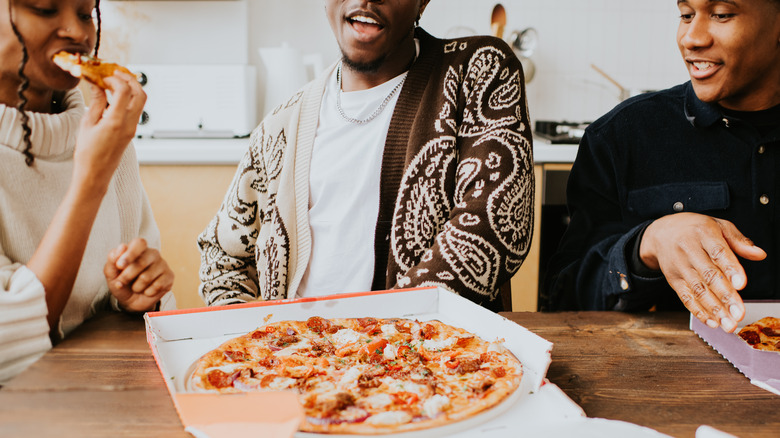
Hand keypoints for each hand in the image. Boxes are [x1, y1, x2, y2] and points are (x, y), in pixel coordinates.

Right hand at [73, 72, 146, 184]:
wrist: (95, 174)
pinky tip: (114, 97)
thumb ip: (96, 102)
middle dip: (130, 80)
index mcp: (117, 121)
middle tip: (115, 74)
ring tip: (114, 83)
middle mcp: (129, 124)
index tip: (104, 76)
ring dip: (131, 89)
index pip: (125, 91)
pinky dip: (128, 99)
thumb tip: (98, 85)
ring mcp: (132, 129)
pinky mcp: (131, 132)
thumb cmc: (88, 153)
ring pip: (140, 102)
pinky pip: (135, 110)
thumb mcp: (87, 123)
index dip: (115, 79)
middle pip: (140, 94)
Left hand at [104, 238, 173, 312]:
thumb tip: (122, 247)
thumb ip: (112, 260)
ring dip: (136, 287)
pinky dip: (148, 292)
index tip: (119, 266)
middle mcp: (152, 254)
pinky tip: (147, 290)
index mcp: (138, 249)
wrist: (131, 301)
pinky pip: (157, 286)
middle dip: (127, 276)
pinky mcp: (169, 276)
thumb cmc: (122, 283)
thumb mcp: (111, 273)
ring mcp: (163, 264)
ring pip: (147, 277)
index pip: (139, 243)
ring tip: (136, 287)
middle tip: (121, 283)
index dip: (130, 254)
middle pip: (141, 262)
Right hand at [640, 213, 765, 331]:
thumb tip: (759, 254)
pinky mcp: (673, 280)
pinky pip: (685, 297)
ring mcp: (679, 266)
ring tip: (729, 323)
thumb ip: (738, 241)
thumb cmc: (694, 229)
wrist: (660, 232)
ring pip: (697, 290)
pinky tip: (712, 321)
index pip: (718, 252)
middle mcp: (689, 250)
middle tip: (739, 313)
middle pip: (708, 275)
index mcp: (703, 234)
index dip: (730, 269)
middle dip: (725, 296)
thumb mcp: (717, 225)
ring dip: (714, 309)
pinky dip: (698, 311)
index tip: (741, 285)